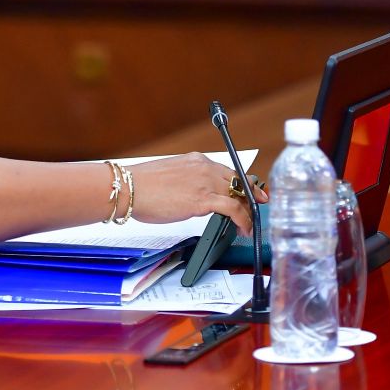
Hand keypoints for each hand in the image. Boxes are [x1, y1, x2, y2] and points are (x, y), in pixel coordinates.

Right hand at [125, 153, 266, 235]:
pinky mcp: (204, 199)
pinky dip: (244, 219)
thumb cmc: (141, 185)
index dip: (241, 182)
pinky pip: (234, 209)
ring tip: (249, 224)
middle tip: (259, 203)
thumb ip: (185, 181)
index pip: (226, 170)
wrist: (129, 188)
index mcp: (195, 160)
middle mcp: (204, 167)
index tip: (249, 189)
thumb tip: (190, 194)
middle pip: (238, 180)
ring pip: (239, 195)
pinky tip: (244, 229)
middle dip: (252, 194)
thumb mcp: (169, 175)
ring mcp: (206, 182)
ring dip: (248, 211)